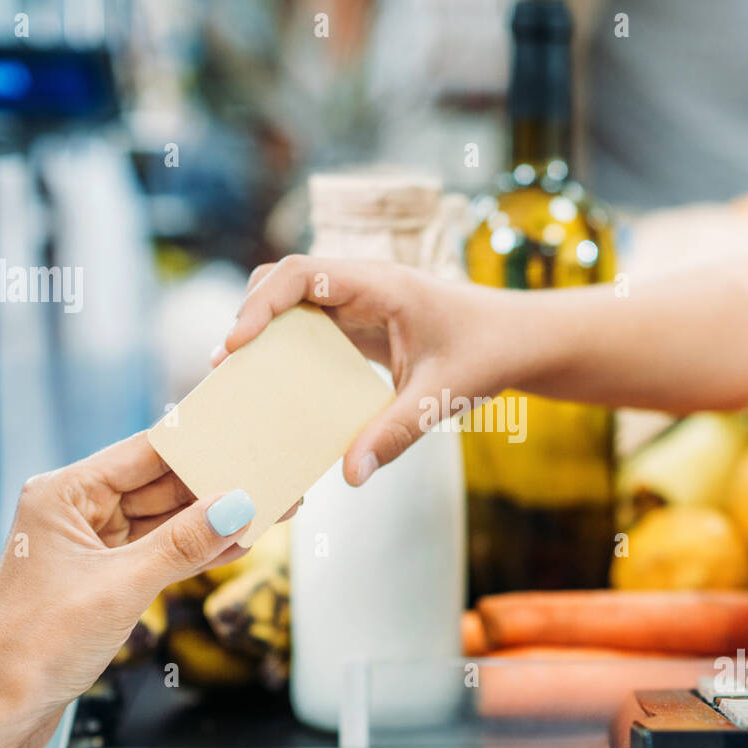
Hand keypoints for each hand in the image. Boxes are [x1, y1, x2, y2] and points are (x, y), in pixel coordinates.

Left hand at [0, 431, 280, 747]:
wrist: (0, 711)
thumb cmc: (38, 646)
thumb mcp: (123, 587)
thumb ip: (185, 543)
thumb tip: (238, 506)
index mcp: (63, 494)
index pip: (145, 453)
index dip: (199, 446)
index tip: (246, 438)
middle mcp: (74, 510)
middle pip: (159, 484)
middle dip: (215, 485)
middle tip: (272, 478)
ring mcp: (89, 544)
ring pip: (164, 520)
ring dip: (212, 520)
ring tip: (269, 508)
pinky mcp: (102, 576)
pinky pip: (159, 551)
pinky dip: (195, 550)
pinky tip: (239, 543)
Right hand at [215, 256, 512, 484]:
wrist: (519, 342)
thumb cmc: (487, 355)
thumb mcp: (442, 397)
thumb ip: (396, 434)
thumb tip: (349, 475)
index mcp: (380, 284)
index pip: (303, 272)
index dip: (262, 302)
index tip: (237, 341)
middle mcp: (362, 286)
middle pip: (285, 281)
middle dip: (251, 315)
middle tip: (227, 364)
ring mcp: (360, 303)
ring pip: (294, 302)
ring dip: (265, 331)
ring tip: (239, 376)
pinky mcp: (362, 326)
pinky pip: (313, 327)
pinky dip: (288, 348)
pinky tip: (278, 386)